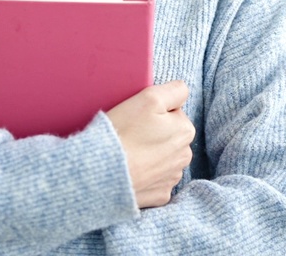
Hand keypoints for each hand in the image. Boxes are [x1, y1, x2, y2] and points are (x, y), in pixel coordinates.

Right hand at [106, 80, 194, 208]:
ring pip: (162, 158)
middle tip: (131, 135)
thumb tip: (183, 91)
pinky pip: (154, 180)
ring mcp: (172, 178)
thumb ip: (174, 90)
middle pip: (169, 136)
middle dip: (155, 134)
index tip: (139, 118)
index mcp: (185, 131)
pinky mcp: (159, 196)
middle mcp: (184, 156)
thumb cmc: (123, 132)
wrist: (100, 172)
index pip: (173, 112)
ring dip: (150, 155)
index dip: (154, 113)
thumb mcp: (149, 98)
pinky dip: (145, 176)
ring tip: (129, 154)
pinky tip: (131, 171)